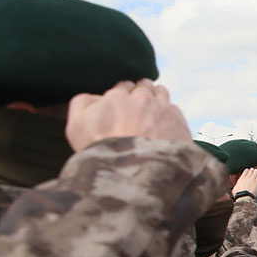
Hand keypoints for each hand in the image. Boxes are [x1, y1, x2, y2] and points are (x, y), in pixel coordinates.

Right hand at [66, 80, 191, 149]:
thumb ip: (82, 103)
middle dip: (141, 89)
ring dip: (158, 94)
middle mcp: (143, 100)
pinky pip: (176, 111)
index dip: (122, 91)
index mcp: (117, 98)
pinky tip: (168, 119)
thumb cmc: (101, 149)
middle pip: (144, 87)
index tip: (123, 97)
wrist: (135, 170)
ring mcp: (164, 111)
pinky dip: (171, 113)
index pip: (122, 87)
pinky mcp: (179, 124)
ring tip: (155, 101)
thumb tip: (95, 96)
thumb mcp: (77, 125)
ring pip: (162, 94)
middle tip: (141, 96)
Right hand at [232, 167, 256, 197]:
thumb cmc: (239, 194)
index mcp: (241, 179)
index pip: (244, 173)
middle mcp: (247, 178)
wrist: (244, 196)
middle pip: (250, 172)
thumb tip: (236, 188)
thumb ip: (237, 187)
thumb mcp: (234, 189)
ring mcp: (252, 179)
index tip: (247, 170)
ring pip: (255, 173)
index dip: (246, 171)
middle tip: (252, 170)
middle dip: (251, 170)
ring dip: (256, 171)